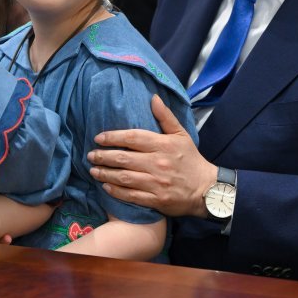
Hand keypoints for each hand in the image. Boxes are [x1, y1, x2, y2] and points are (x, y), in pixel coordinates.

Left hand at [87, 95, 213, 217]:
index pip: (133, 138)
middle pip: (124, 158)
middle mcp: (157, 163)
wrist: (206, 189)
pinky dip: (116, 192)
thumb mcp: (181, 135)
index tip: (99, 138)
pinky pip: (131, 196)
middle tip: (90, 155)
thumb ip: (165, 117)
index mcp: (163, 145)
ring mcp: (156, 183)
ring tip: (93, 171)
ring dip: (105, 174)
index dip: (113, 137)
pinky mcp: (156, 200)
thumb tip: (153, 98)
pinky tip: (106, 187)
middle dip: (103, 156)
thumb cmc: (191, 160)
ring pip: (124, 177)